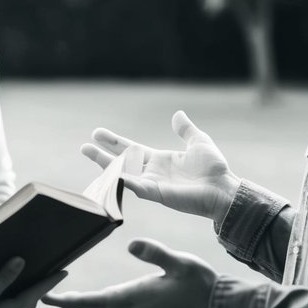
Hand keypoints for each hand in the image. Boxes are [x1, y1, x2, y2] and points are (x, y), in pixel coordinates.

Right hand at [0, 258, 66, 307]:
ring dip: (28, 294)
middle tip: (51, 277)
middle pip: (31, 300)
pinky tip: (6, 297)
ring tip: (31, 282)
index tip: (64, 272)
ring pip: (20, 306)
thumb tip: (21, 261)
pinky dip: (13, 299)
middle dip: (42, 289)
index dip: (50, 281)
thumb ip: (2, 279)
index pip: (36, 292)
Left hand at [43, 238, 218, 307]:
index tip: (46, 298)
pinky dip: (101, 303)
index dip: (68, 300)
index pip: (94, 301)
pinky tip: (100, 297)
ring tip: (65, 296)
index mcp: (136, 297)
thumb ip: (155, 252)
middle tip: (44, 296)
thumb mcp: (179, 261)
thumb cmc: (202, 282)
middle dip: (70, 303)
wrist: (222, 306)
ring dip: (84, 304)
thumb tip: (130, 244)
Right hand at [82, 111, 239, 223]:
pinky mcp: (157, 193)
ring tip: (90, 154)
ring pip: (123, 174)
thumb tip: (178, 114)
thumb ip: (185, 130)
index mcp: (159, 160)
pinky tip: (111, 173)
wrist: (223, 188)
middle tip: (84, 146)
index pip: (131, 149)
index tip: (97, 133)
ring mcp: (152, 184)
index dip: (115, 141)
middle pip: (121, 162)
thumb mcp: (199, 142)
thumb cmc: (214, 169)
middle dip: (102, 154)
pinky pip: (135, 186)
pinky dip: (123, 180)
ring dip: (106, 165)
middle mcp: (151, 172)